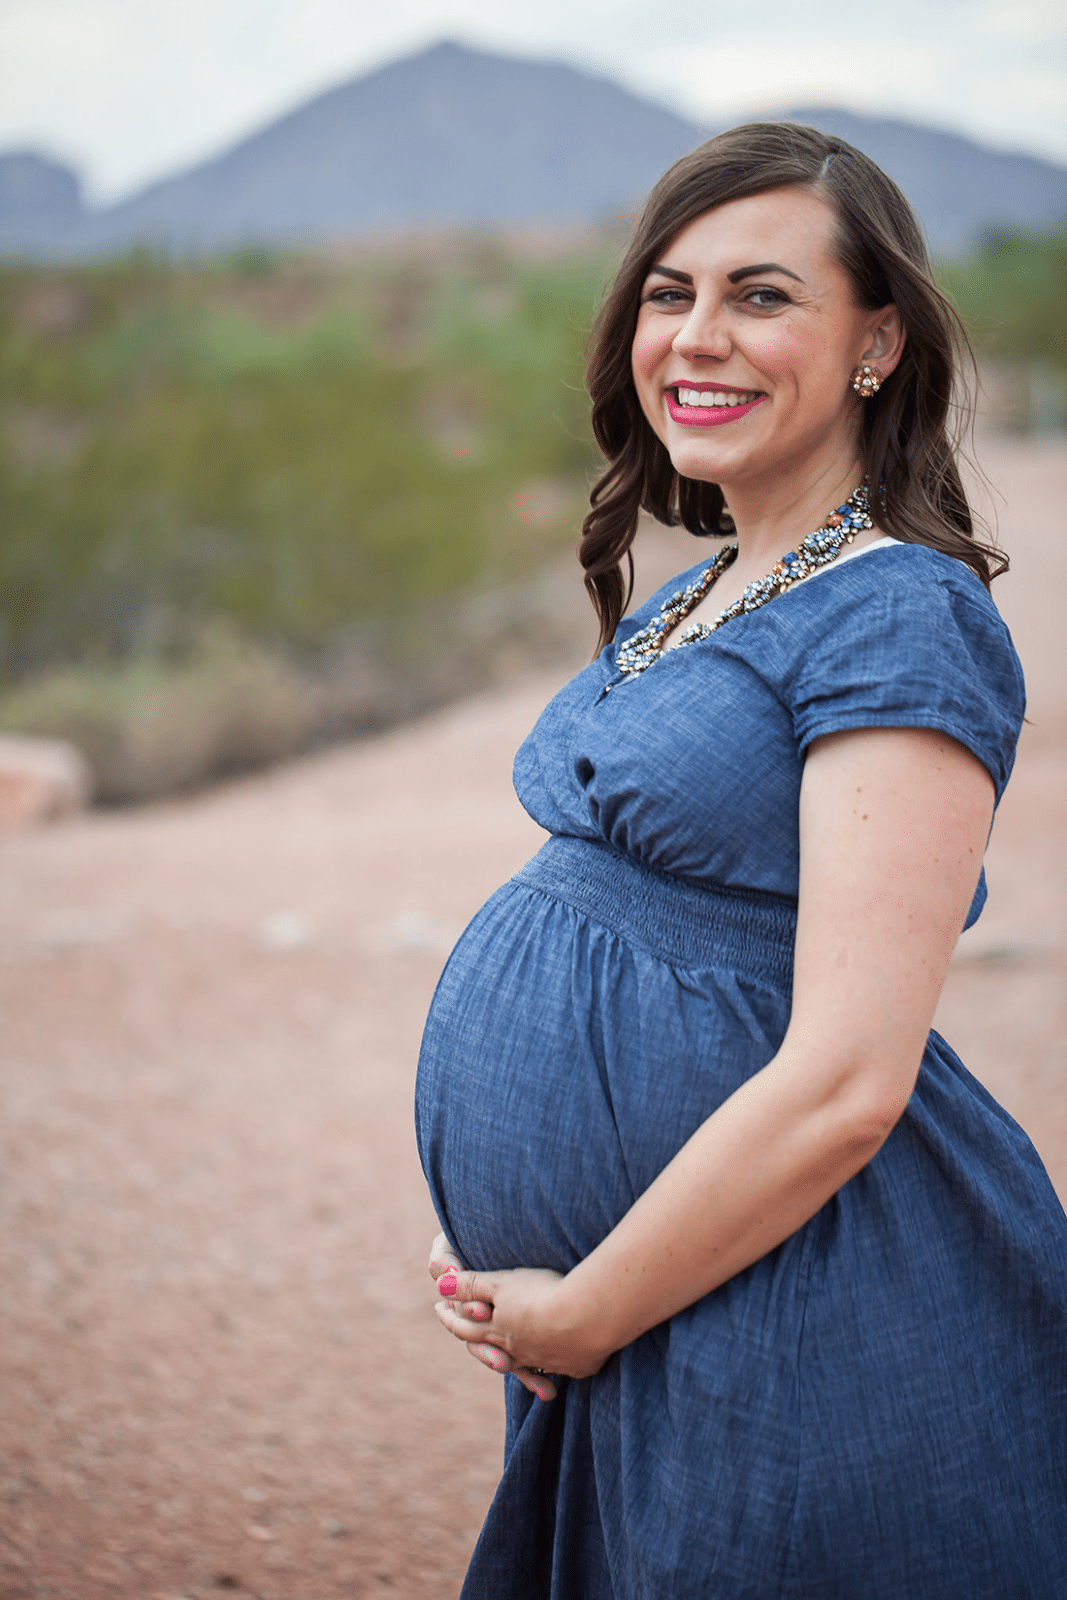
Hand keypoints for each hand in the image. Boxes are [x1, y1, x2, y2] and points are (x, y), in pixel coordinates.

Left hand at [432, 1246, 610, 1400]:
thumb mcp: (500, 1284)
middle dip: (484, 1351)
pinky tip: (556, 1375)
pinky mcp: (575, 1366)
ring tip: (519, 1371)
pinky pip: (558, 1370)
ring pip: (527, 1366)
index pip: (464, 1328)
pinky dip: (552, 1372)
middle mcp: (517, 1351)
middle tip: (479, 1348)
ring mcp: (547, 1361)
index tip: (440, 1309)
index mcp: (497, 1330)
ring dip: (522, 1371)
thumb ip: (469, 1284)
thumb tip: (439, 1285)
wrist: (587, 1315)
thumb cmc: (541, 1294)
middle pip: (494, 1352)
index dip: (450, 1318)